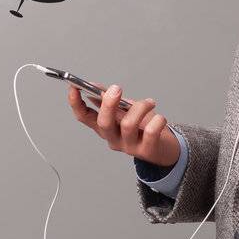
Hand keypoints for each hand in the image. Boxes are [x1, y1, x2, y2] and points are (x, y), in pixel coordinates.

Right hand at [67, 85, 181, 166]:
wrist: (165, 147)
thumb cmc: (143, 125)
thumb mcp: (125, 110)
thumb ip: (110, 100)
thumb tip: (94, 86)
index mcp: (104, 127)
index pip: (84, 117)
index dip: (76, 103)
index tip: (74, 87)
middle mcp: (113, 138)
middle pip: (103, 123)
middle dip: (109, 104)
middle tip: (116, 88)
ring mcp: (128, 147)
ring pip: (128, 125)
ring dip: (140, 108)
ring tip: (149, 102)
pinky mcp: (146, 151)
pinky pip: (150, 132)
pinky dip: (157, 120)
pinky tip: (159, 118)